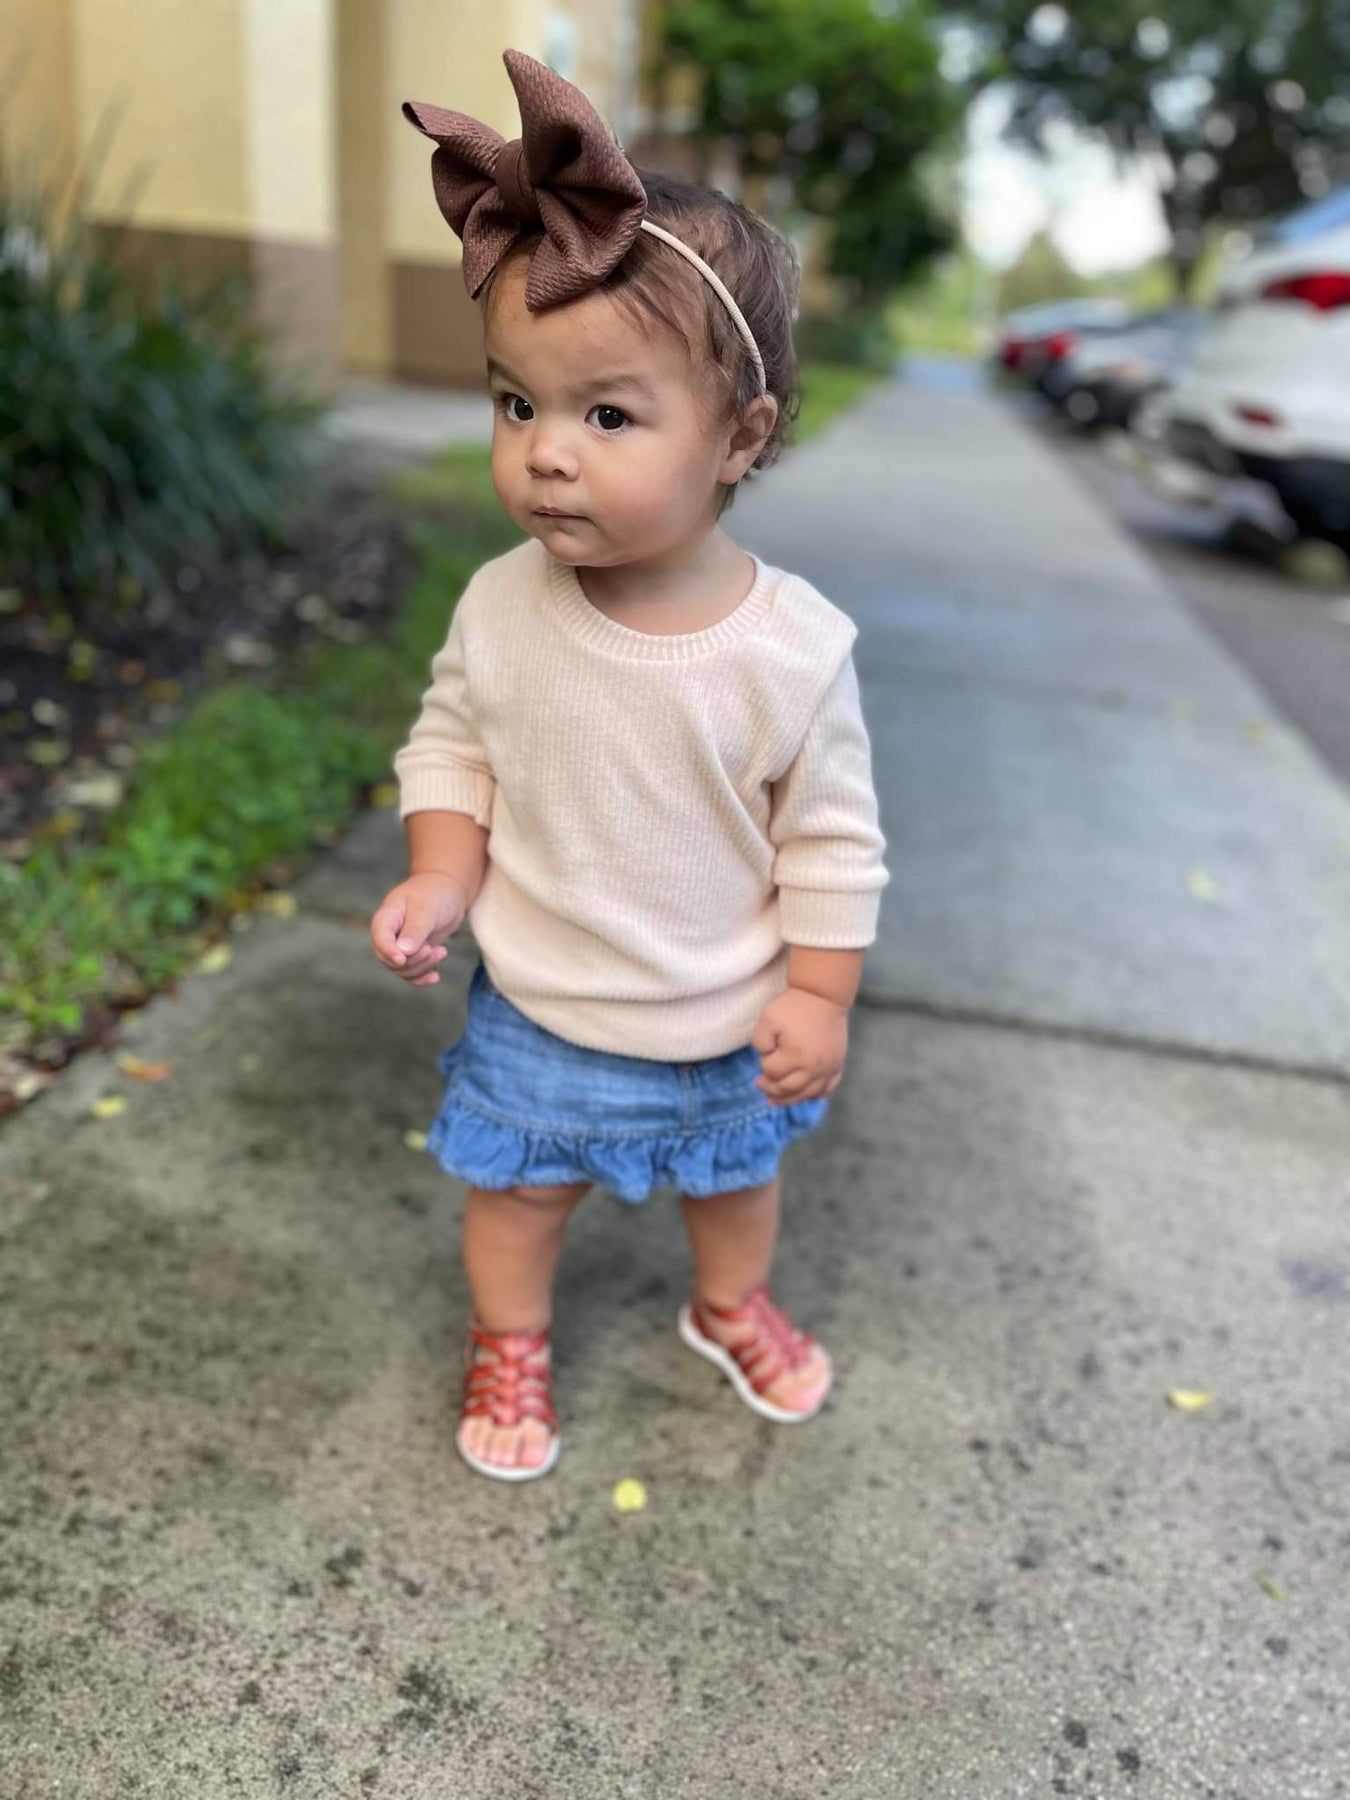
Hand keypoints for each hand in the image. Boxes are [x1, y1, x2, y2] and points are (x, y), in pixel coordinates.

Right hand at [370, 873, 469, 986]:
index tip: (402, 959)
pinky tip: (435, 977)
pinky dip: (423, 977)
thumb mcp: (426, 908)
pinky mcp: (414, 954)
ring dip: (422, 967)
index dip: (388, 951)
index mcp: (387, 917)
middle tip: (432, 950)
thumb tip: (403, 953)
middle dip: (411, 961)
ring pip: (402, 969)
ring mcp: (401, 945)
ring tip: (442, 952)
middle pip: (389, 959)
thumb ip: (415, 930)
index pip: (380, 938)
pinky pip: (413, 973)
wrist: (449, 891)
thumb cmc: (435, 893)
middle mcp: (390, 934)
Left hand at [750, 987, 847, 1105]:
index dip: (763, 1064)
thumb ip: (759, 1042)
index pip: (772, 1072)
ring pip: (806, 1094)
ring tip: (774, 1101)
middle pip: (788, 1088)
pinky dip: (815, 1095)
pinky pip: (828, 1089)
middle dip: (770, 1088)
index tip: (766, 1052)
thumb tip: (766, 1058)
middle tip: (758, 1084)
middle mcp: (814, 1067)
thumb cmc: (793, 1006)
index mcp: (795, 1055)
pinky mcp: (837, 1064)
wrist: (824, 997)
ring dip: (789, 1099)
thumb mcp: (767, 1018)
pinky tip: (805, 1096)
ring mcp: (828, 1068)